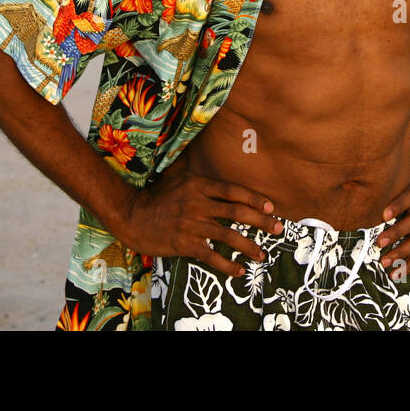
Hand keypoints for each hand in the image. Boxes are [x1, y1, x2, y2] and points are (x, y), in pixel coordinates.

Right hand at [117, 168, 283, 277]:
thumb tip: (198, 139)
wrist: (130, 215)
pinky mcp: (185, 244)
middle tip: (279, 228)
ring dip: (249, 246)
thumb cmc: (154, 195)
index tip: (271, 206)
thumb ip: (190, 162)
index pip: (233, 191)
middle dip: (262, 221)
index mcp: (198, 186)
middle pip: (237, 213)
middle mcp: (199, 204)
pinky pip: (211, 256)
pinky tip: (239, 271)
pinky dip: (227, 265)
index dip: (254, 199)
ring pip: (228, 236)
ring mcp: (192, 225)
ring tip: (263, 254)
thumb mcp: (173, 174)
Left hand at [376, 168, 409, 279]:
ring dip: (400, 253)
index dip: (396, 207)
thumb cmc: (408, 188)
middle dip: (395, 234)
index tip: (384, 215)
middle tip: (379, 243)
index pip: (405, 200)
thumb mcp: (402, 182)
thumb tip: (358, 193)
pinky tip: (395, 274)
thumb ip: (386, 189)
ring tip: (384, 262)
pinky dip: (408, 266)